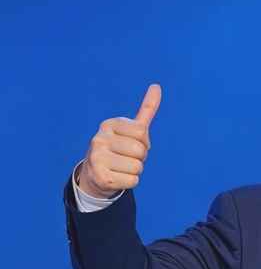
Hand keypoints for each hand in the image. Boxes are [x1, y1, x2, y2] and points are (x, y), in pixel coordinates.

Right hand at [78, 84, 160, 198]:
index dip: (144, 141)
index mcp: (108, 124)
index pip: (142, 132)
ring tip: (121, 167)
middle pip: (141, 150)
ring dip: (135, 171)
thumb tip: (157, 86)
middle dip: (140, 157)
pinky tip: (117, 178)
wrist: (96, 173)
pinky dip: (130, 182)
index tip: (130, 142)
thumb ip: (146, 110)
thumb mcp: (131, 128)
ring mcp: (97, 158)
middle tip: (126, 157)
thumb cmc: (120, 148)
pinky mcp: (101, 177)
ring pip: (138, 167)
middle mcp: (99, 139)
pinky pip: (133, 181)